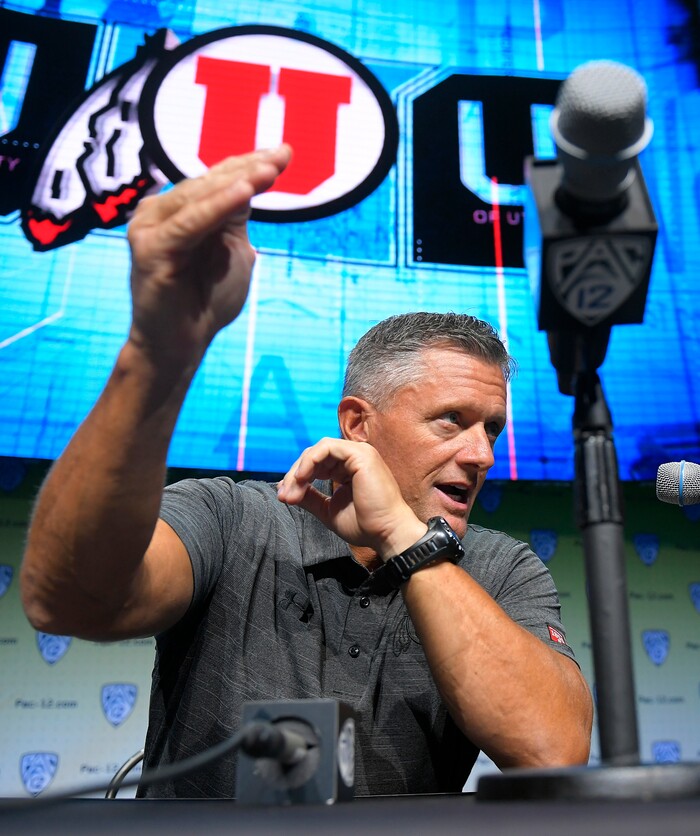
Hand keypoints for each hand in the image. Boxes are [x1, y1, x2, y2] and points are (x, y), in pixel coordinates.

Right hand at [126, 145, 291, 364]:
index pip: (218, 179)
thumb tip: (249, 181)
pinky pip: (190, 223)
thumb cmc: (208, 301)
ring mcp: (151, 228)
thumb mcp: (232, 251)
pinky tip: (244, 192)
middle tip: (282, 155)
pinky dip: (216, 207)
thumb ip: (236, 218)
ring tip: (270, 170)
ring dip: (236, 182)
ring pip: (200, 198)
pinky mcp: (151, 249)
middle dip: (248, 167)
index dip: (250, 163)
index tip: (285, 151)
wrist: (182, 344)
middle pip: (209, 182)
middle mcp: (161, 212)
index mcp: (180, 210)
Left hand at [277, 438, 426, 558]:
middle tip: (285, 496)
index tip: (286, 497)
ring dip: (300, 469)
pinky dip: (310, 461)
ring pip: (318, 449)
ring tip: (292, 490)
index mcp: (348, 468)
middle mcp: (354, 456)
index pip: (317, 463)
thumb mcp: (328, 510)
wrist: (386, 533)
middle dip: (295, 475)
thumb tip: (286, 490)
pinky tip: (303, 479)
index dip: (298, 478)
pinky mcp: (360, 455)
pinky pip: (326, 448)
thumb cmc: (365, 525)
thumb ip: (310, 498)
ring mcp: (359, 453)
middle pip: (314, 455)